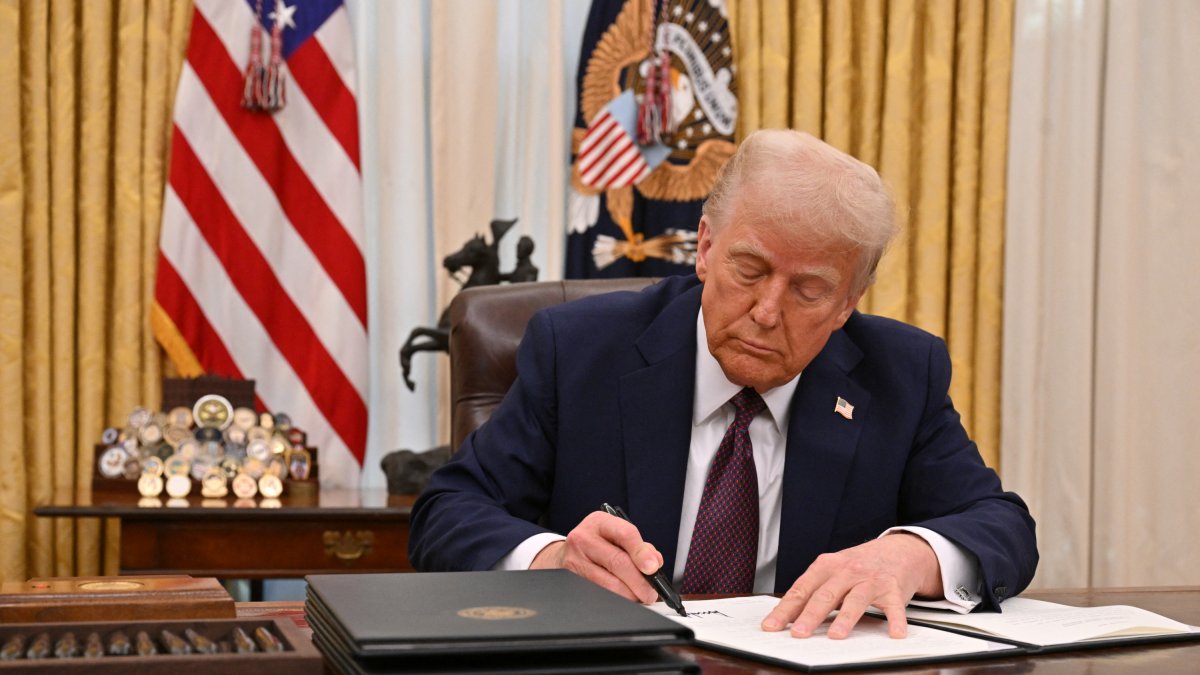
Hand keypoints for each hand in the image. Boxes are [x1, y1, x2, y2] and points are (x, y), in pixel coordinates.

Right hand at [529, 511, 663, 603]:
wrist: (565, 554)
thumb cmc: (597, 545)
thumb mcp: (616, 536)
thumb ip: (639, 547)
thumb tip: (655, 562)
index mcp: (600, 522)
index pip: (625, 534)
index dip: (642, 552)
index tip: (653, 568)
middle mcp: (584, 538)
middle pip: (617, 562)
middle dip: (639, 582)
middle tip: (651, 593)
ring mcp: (574, 559)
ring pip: (608, 583)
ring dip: (629, 595)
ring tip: (640, 597)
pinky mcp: (571, 578)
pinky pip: (598, 593)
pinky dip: (616, 599)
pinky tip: (624, 599)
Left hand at [761, 533, 941, 638]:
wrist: (898, 550)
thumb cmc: (859, 564)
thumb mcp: (833, 570)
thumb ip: (814, 590)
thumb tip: (787, 616)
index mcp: (827, 566)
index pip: (801, 590)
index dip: (785, 609)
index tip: (772, 626)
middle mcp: (847, 571)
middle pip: (825, 595)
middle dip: (810, 615)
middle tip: (798, 634)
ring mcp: (870, 580)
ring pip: (855, 600)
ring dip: (845, 618)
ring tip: (835, 635)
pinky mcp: (893, 589)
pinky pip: (894, 607)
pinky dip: (895, 621)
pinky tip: (894, 633)